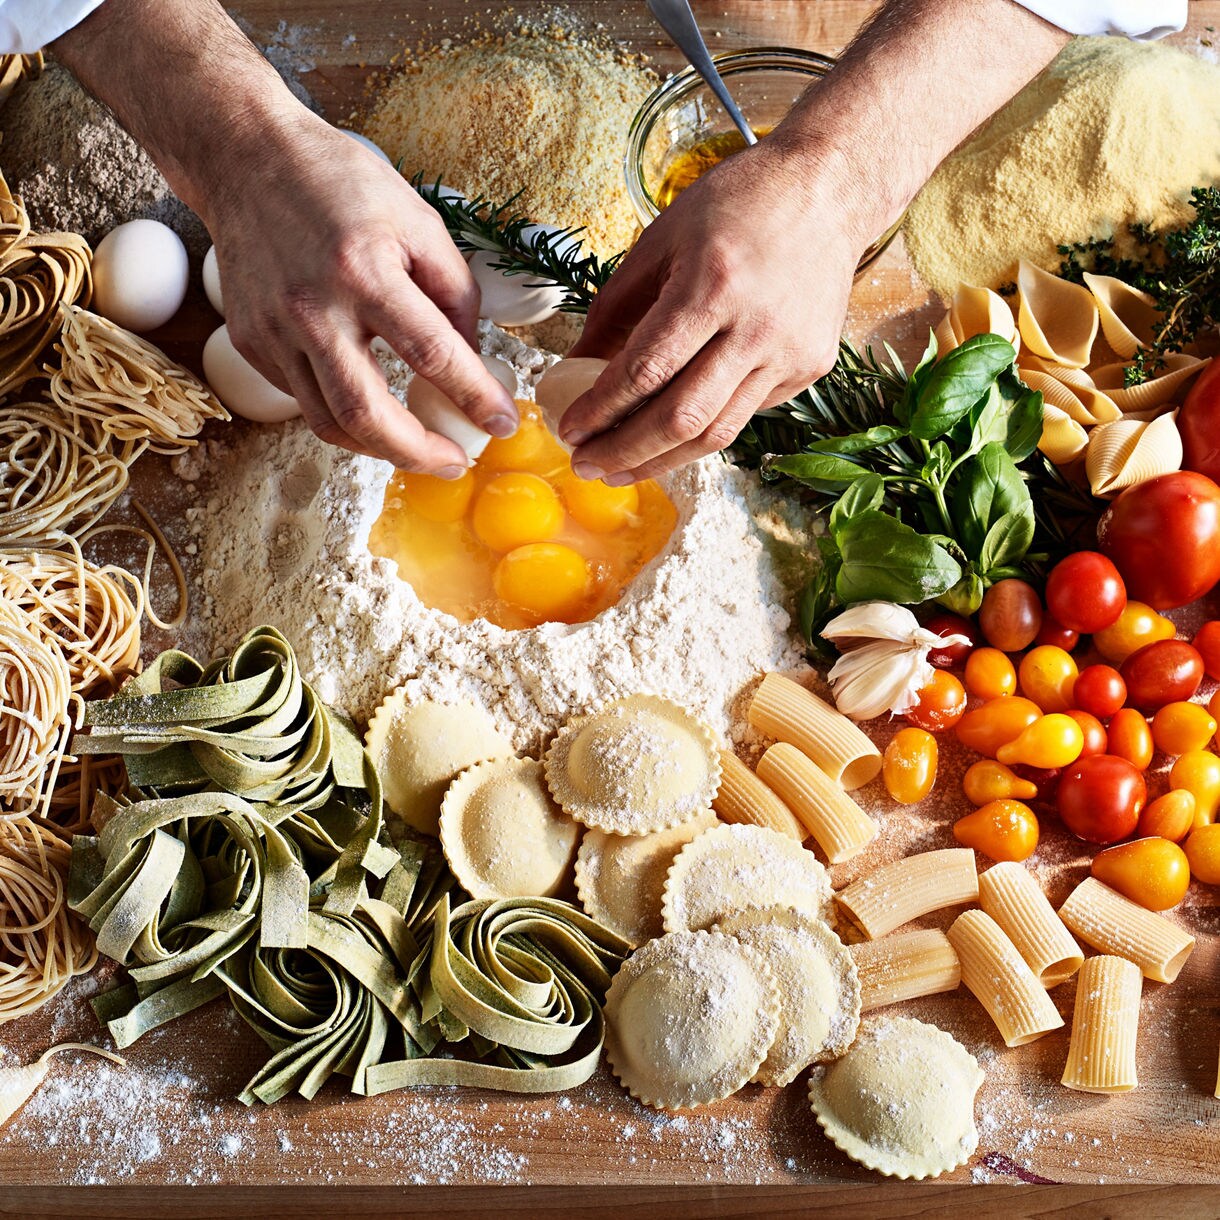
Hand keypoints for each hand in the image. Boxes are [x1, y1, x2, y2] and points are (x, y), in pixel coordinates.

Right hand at [210, 110, 516, 471]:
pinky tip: (371, 407)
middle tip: (454, 464)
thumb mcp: (418, 221)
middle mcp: (313, 308)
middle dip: (419, 454)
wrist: (246, 159)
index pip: (432, 354)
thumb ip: (454, 293)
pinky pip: (303, 400)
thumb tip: (472, 360)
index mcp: (365, 270)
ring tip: (416, 449)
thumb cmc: (341, 184)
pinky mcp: (250, 343)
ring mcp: (274, 330)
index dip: (475, 397)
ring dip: (380, 449)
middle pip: (368, 414)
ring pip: (329, 423)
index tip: (502, 423)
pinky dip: (343, 416)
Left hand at [562, 136, 867, 484]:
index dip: (601, 410)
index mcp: (712, 286)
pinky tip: (672, 432)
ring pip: (716, 433)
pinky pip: (745, 414)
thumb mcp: (661, 239)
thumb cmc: (738, 203)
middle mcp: (755, 328)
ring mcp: (788, 354)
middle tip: (586, 464)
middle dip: (624, 451)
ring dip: (661, 460)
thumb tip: (574, 365)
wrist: (828, 189)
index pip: (644, 371)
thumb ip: (615, 307)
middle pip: (680, 418)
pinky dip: (702, 430)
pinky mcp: (809, 368)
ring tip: (621, 470)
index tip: (569, 430)